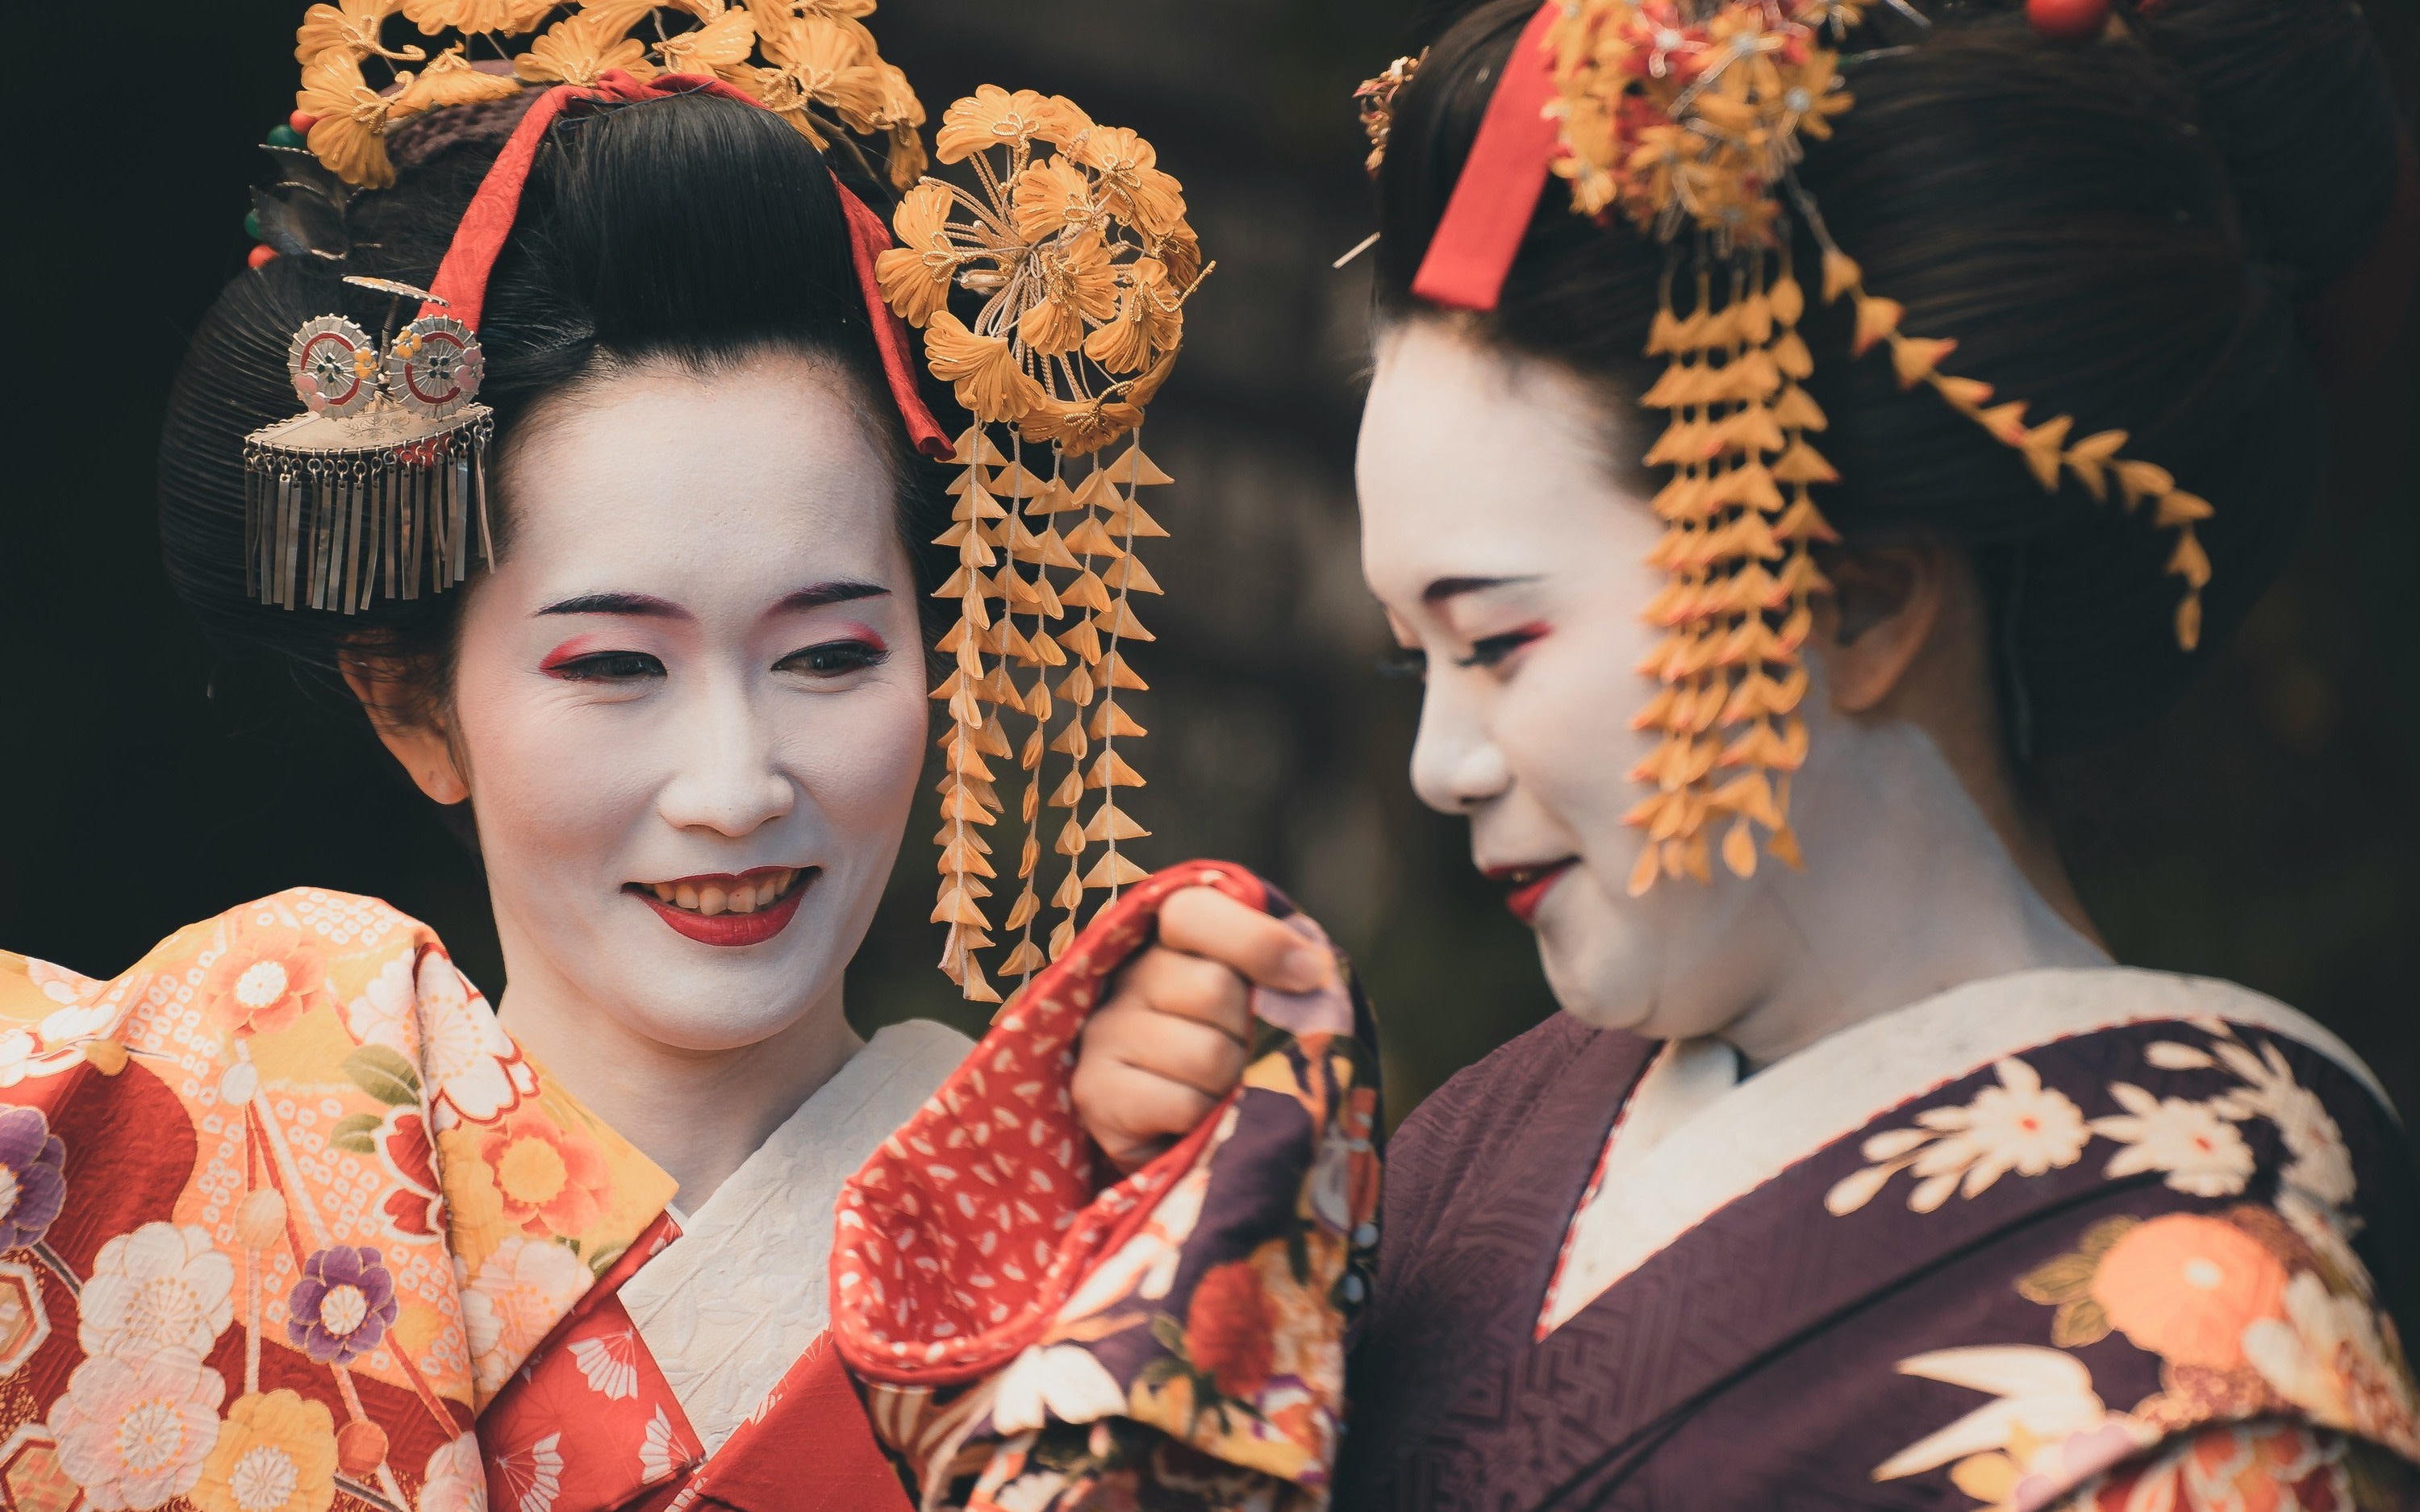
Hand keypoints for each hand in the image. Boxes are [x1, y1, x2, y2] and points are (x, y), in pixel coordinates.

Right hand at [1072, 886, 1328, 1172]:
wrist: (1187, 1138)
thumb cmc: (1238, 1059)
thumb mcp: (1267, 1005)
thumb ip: (1286, 974)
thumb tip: (1309, 969)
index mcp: (1170, 942)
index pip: (1193, 912)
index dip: (1256, 940)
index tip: (1308, 975)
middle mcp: (1128, 978)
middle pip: (1215, 988)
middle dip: (1255, 1032)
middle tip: (1254, 1055)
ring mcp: (1105, 1033)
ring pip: (1206, 1054)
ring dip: (1236, 1083)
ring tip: (1227, 1091)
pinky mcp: (1096, 1092)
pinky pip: (1182, 1104)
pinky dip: (1207, 1119)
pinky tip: (1199, 1120)